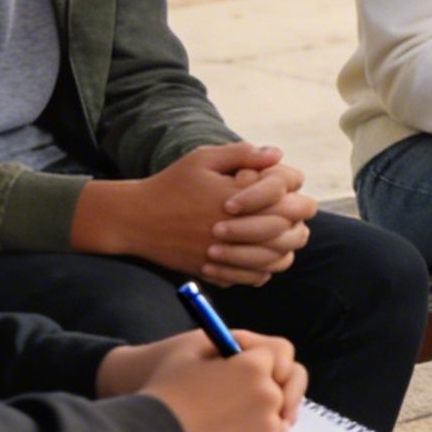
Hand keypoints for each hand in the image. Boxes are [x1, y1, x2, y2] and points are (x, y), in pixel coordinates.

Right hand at [71, 143, 304, 286]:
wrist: (136, 219)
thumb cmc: (171, 184)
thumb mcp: (203, 159)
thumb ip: (242, 154)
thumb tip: (278, 155)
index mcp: (239, 197)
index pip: (290, 198)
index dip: (294, 192)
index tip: (287, 189)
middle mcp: (236, 229)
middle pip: (291, 231)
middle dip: (295, 221)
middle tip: (290, 214)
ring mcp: (227, 255)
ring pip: (278, 259)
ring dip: (285, 247)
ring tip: (281, 236)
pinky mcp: (216, 272)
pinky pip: (256, 277)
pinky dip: (264, 269)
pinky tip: (260, 256)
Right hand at [132, 329, 306, 431]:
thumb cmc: (166, 392)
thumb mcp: (192, 352)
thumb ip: (229, 344)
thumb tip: (251, 349)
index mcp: (253, 366)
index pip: (274, 357)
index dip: (257, 362)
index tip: (244, 370)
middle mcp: (268, 394)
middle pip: (280, 388)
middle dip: (264, 389)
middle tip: (241, 397)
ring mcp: (267, 427)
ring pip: (276, 416)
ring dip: (260, 416)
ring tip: (227, 419)